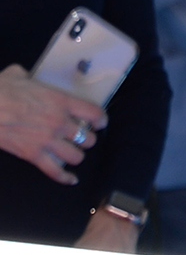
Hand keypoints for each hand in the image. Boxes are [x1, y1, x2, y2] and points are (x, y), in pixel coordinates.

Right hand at [0, 64, 106, 183]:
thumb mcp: (17, 75)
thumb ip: (28, 77)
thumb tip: (24, 76)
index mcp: (60, 101)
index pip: (94, 113)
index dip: (100, 120)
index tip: (99, 122)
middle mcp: (59, 123)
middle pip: (88, 139)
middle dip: (86, 139)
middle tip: (81, 137)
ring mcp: (48, 141)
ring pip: (76, 157)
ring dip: (76, 155)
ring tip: (71, 152)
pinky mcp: (34, 155)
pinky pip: (56, 172)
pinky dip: (65, 178)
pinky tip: (71, 179)